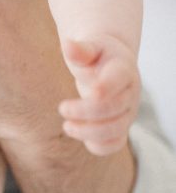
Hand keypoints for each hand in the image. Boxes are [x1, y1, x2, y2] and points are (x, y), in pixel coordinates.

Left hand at [58, 36, 140, 155]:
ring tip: (66, 126)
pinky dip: (99, 146)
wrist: (110, 62)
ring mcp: (127, 112)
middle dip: (87, 112)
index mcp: (123, 69)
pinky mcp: (120, 125)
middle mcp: (130, 93)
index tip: (89, 92)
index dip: (106, 87)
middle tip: (62, 108)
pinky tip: (80, 136)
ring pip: (116, 130)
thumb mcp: (90, 47)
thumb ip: (81, 50)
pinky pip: (115, 143)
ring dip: (90, 132)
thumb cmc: (96, 54)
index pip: (119, 79)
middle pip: (114, 108)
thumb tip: (68, 46)